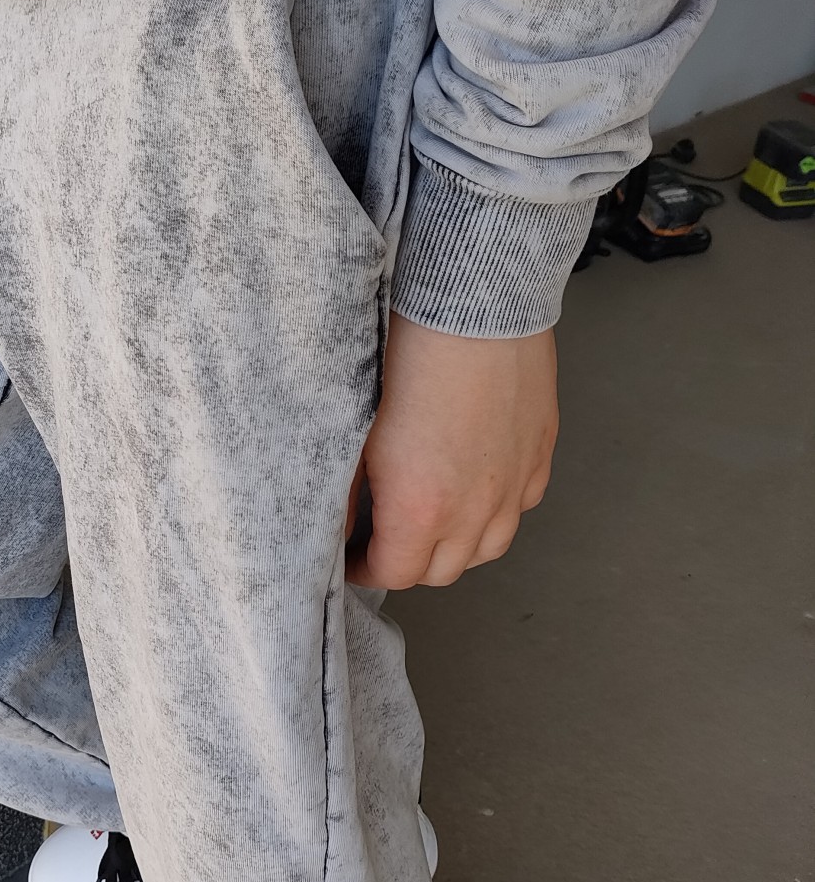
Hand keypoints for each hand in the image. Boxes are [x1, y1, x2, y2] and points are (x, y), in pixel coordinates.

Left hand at [346, 315, 557, 588]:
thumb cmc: (410, 357)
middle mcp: (474, 509)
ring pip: (487, 548)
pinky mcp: (539, 456)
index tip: (352, 558)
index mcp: (421, 509)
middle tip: (384, 540)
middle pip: (441, 571)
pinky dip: (495, 512)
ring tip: (430, 524)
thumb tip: (341, 524)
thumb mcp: (357, 432)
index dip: (365, 570)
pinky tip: (474, 488)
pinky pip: (519, 508)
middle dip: (408, 563)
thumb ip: (349, 492)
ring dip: (456, 546)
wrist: (473, 307)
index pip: (395, 574)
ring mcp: (514, 485)